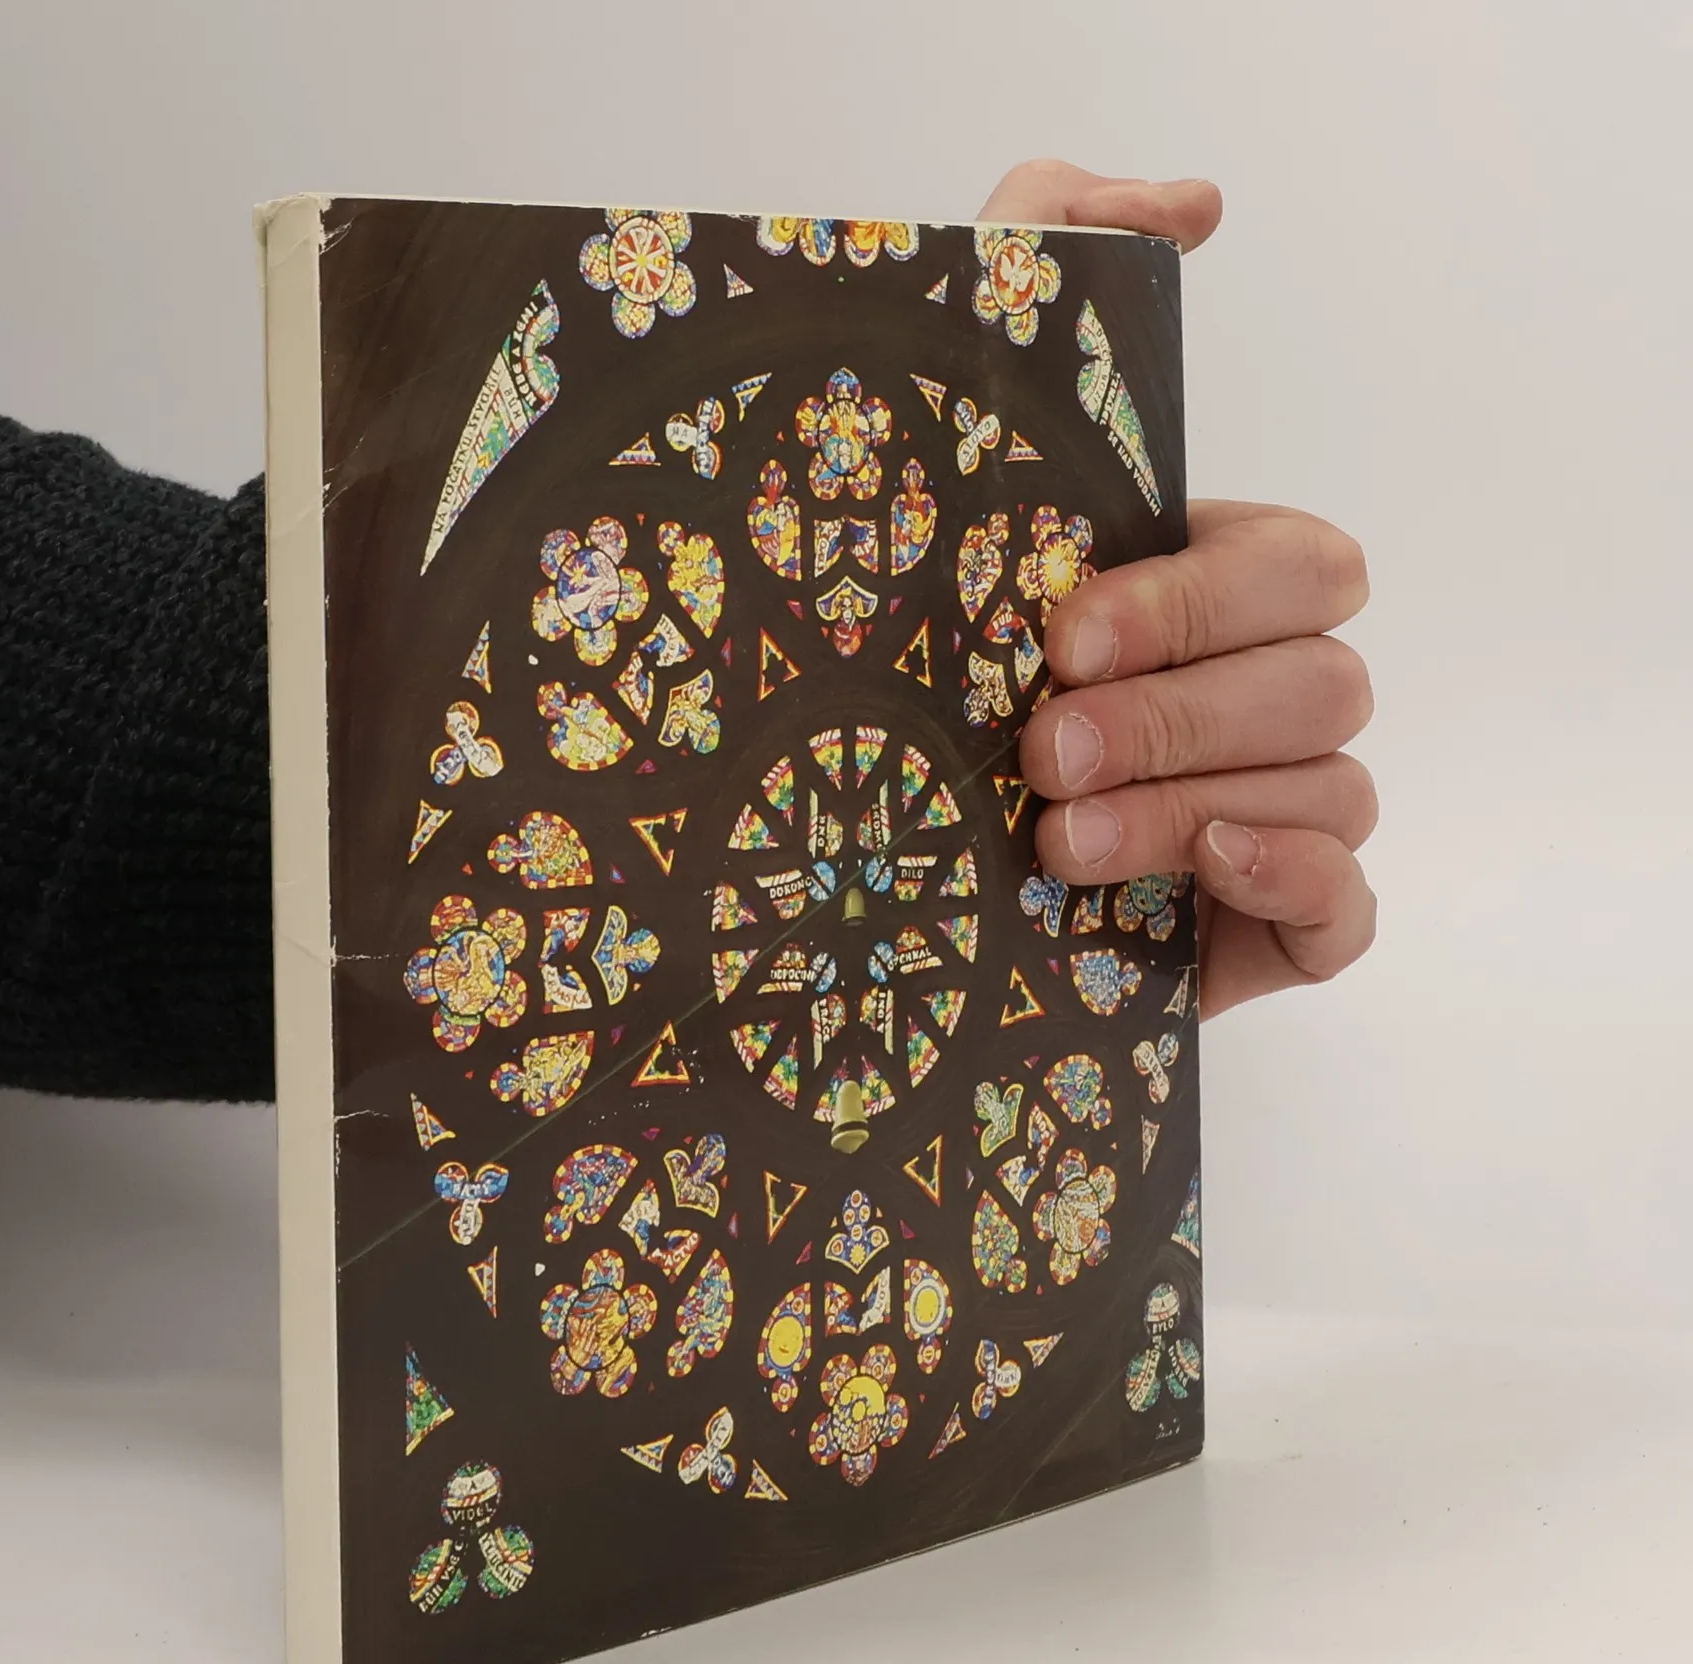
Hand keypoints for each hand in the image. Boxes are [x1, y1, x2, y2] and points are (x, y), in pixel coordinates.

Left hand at [979, 160, 1376, 1016]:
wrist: (851, 862)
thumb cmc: (916, 654)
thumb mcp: (949, 440)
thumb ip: (1048, 257)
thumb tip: (1192, 205)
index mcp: (1213, 590)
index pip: (1298, 566)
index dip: (1199, 598)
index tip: (1060, 634)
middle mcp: (1262, 692)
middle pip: (1324, 680)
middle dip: (1180, 715)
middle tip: (1040, 747)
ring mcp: (1279, 806)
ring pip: (1331, 784)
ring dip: (1191, 803)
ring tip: (1053, 835)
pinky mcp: (1276, 921)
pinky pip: (1350, 904)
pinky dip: (1296, 880)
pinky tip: (1204, 872)